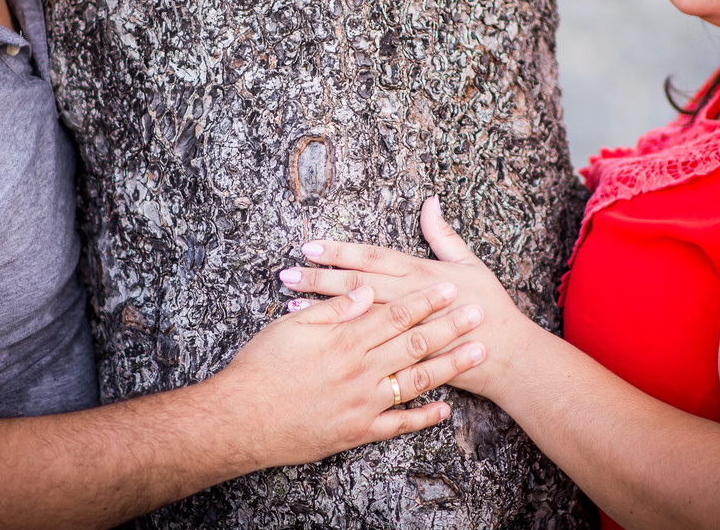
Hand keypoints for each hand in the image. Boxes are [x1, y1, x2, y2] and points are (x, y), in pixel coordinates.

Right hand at [213, 279, 486, 468]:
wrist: (240, 420)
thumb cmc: (260, 367)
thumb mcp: (292, 327)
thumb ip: (333, 310)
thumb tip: (363, 292)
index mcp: (345, 340)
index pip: (394, 314)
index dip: (424, 300)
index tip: (449, 288)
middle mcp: (360, 371)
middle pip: (414, 343)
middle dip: (449, 327)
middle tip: (479, 314)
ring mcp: (362, 403)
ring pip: (415, 381)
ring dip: (449, 366)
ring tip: (477, 353)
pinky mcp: (356, 431)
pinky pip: (397, 425)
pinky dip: (422, 418)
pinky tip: (445, 409)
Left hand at [279, 197, 536, 399]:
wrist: (507, 356)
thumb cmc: (490, 307)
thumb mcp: (471, 265)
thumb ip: (444, 235)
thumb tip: (430, 202)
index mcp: (422, 274)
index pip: (373, 258)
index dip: (340, 251)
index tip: (311, 246)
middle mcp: (410, 299)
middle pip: (356, 285)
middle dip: (320, 278)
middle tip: (287, 272)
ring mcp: (407, 330)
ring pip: (358, 316)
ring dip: (323, 309)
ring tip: (290, 303)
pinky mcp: (407, 357)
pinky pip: (368, 348)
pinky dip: (343, 340)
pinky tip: (319, 337)